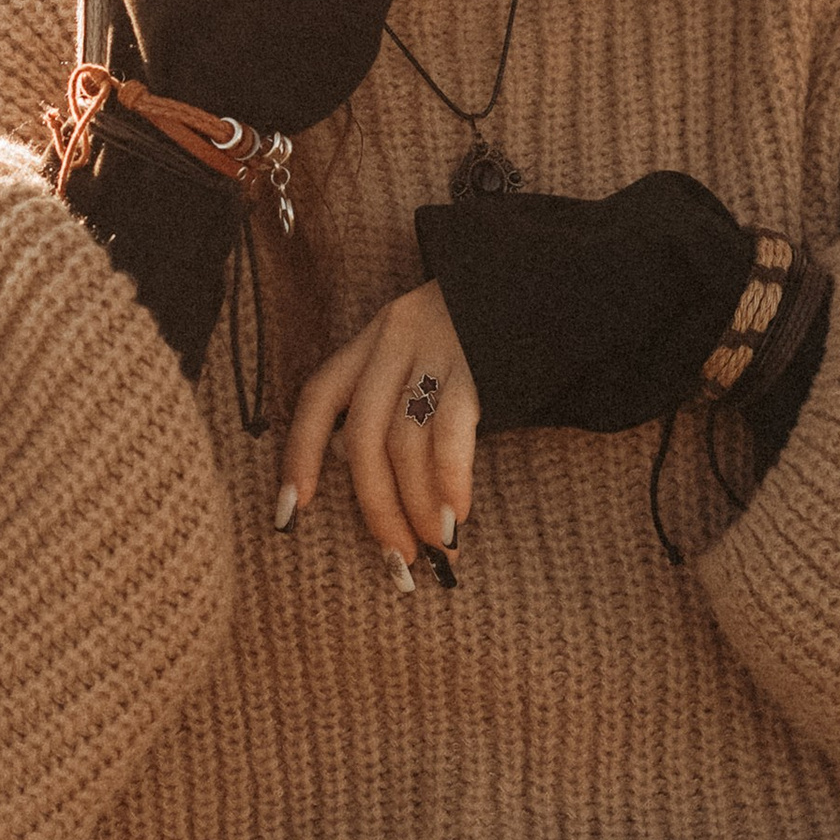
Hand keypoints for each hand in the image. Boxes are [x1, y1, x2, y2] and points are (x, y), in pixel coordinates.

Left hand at [279, 281, 477, 587]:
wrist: (549, 282)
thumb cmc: (485, 335)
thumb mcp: (423, 352)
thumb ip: (389, 400)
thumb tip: (357, 467)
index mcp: (374, 338)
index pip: (318, 398)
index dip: (298, 455)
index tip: (289, 513)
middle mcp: (395, 339)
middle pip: (364, 436)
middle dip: (376, 507)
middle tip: (397, 558)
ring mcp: (436, 349)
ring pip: (404, 443)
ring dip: (418, 506)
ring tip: (434, 547)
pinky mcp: (479, 365)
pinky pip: (450, 434)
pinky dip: (448, 482)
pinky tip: (457, 517)